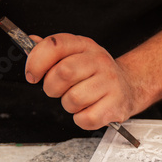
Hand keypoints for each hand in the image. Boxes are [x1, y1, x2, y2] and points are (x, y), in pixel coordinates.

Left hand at [25, 34, 143, 130]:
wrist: (130, 86)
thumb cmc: (97, 73)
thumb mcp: (76, 54)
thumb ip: (53, 50)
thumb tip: (30, 42)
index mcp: (84, 45)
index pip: (54, 45)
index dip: (36, 62)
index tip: (32, 75)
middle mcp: (99, 61)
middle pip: (63, 73)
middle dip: (52, 87)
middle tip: (57, 91)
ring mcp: (110, 83)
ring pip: (73, 99)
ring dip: (68, 105)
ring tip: (78, 101)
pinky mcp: (116, 106)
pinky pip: (86, 118)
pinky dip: (82, 119)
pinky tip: (89, 111)